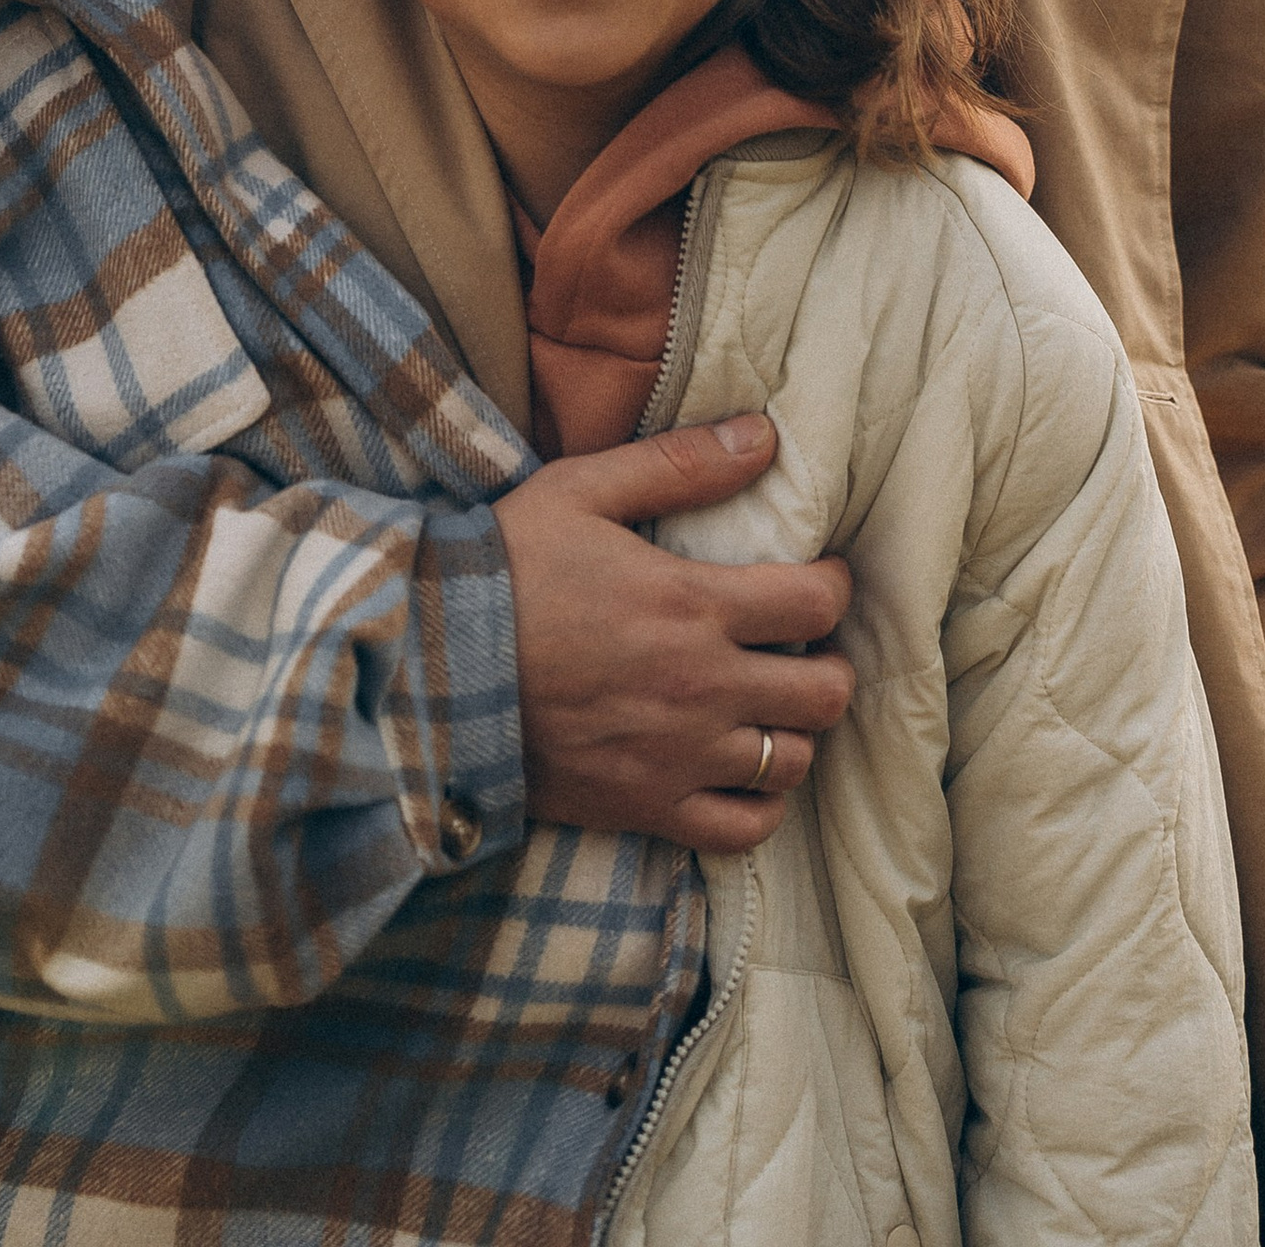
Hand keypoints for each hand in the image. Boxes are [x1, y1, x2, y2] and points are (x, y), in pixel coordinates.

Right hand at [493, 415, 852, 850]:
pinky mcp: (648, 807)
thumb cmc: (506, 569)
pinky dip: (760, 805)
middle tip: (799, 645)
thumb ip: (679, 464)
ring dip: (794, 730)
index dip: (832, 586)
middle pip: (825, 691)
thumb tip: (764, 435)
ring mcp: (678, 757)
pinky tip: (744, 773)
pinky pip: (744, 829)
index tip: (817, 578)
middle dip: (827, 661)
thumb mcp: (583, 491)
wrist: (431, 666)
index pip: (815, 603)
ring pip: (792, 761)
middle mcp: (702, 687)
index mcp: (693, 604)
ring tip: (769, 704)